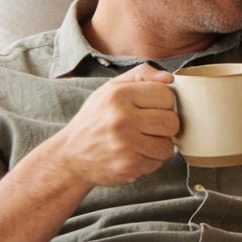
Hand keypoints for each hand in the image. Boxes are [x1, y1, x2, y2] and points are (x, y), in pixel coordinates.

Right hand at [52, 63, 179, 185]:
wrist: (70, 156)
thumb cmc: (95, 119)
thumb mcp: (111, 87)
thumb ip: (142, 74)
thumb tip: (169, 78)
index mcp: (119, 95)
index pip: (167, 96)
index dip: (164, 102)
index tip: (153, 107)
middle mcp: (121, 120)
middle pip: (171, 122)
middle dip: (165, 124)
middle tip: (150, 126)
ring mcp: (125, 146)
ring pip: (168, 145)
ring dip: (159, 144)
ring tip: (142, 140)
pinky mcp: (127, 167)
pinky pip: (157, 162)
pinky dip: (150, 159)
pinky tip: (134, 153)